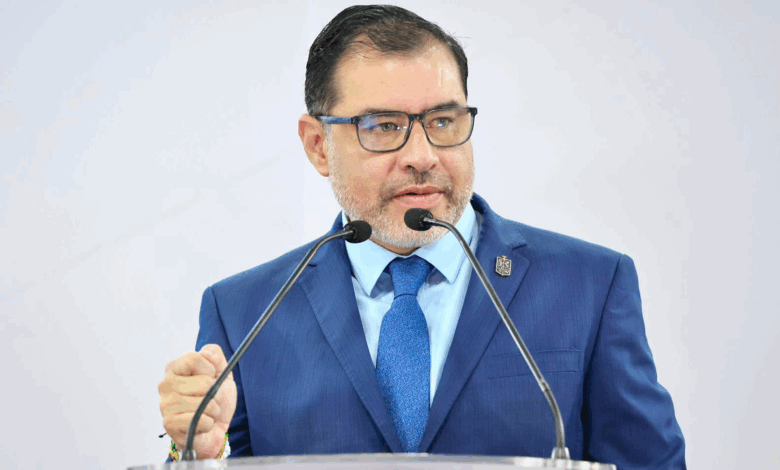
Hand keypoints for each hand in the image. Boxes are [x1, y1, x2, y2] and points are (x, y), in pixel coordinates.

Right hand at [158, 344, 236, 458]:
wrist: (214, 428)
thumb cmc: (214, 399)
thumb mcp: (222, 372)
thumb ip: (215, 356)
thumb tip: (206, 353)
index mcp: (175, 368)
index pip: (193, 358)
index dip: (210, 369)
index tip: (211, 377)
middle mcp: (166, 384)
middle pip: (204, 382)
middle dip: (216, 393)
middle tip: (210, 399)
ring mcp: (165, 405)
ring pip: (205, 403)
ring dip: (213, 410)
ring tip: (206, 412)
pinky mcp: (169, 424)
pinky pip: (201, 420)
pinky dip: (208, 424)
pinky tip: (201, 424)